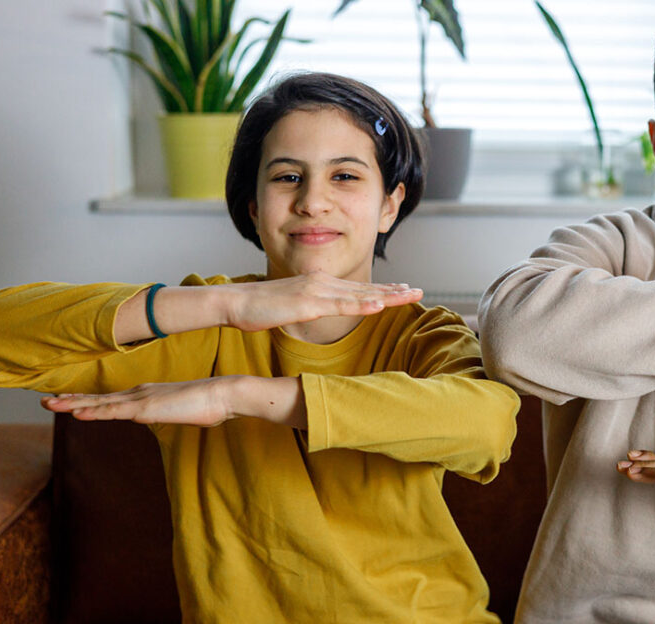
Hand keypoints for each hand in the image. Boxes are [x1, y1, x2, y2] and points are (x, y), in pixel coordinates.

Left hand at [41, 377, 239, 426]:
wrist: (224, 393)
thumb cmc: (210, 403)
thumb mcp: (183, 410)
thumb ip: (169, 412)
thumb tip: (167, 415)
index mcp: (146, 394)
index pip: (110, 399)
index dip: (87, 400)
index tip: (67, 402)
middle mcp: (139, 393)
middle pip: (98, 398)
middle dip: (70, 400)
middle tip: (45, 401)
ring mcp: (141, 400)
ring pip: (99, 403)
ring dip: (72, 404)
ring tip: (49, 405)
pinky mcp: (146, 408)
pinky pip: (113, 412)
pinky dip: (93, 412)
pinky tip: (76, 414)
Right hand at [221, 272, 422, 331]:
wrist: (236, 302)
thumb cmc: (259, 308)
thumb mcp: (292, 307)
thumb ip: (310, 307)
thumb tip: (320, 312)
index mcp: (320, 283)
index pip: (358, 288)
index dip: (382, 290)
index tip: (403, 291)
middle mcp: (323, 283)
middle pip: (366, 289)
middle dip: (394, 291)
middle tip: (419, 291)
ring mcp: (317, 291)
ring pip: (359, 295)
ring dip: (387, 296)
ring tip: (410, 296)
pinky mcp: (309, 302)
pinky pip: (340, 305)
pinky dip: (362, 305)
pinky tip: (379, 306)